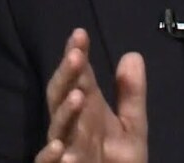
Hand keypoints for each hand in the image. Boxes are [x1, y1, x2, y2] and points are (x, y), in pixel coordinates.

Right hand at [35, 28, 147, 162]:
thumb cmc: (117, 162)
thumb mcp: (132, 127)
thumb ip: (131, 94)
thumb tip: (132, 54)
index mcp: (86, 111)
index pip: (78, 79)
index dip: (77, 56)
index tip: (80, 34)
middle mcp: (71, 127)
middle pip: (62, 97)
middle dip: (67, 77)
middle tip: (76, 56)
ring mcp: (64, 150)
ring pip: (58, 129)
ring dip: (65, 113)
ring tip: (77, 96)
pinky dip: (50, 156)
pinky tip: (58, 145)